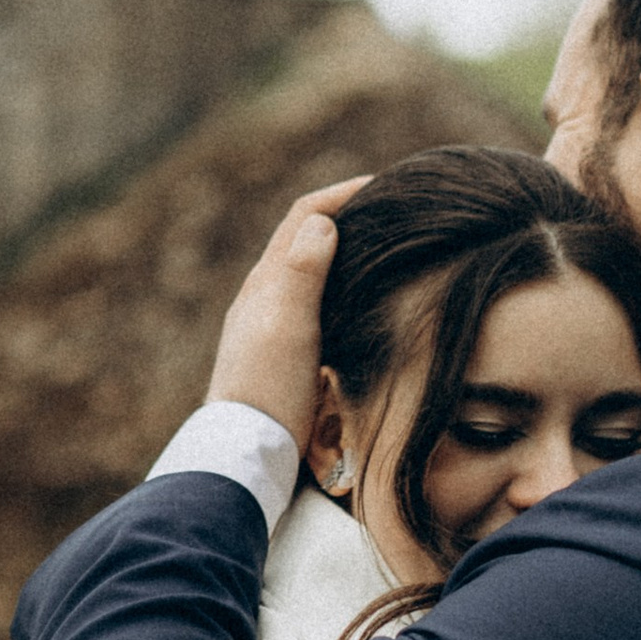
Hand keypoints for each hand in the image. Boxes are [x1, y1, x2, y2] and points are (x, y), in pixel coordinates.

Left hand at [205, 177, 370, 444]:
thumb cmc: (268, 388)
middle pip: (305, 239)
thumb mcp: (287, 325)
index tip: (385, 186)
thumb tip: (323, 221)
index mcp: (265, 282)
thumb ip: (301, 272)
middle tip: (392, 212)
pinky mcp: (285, 354)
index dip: (341, 194)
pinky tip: (364, 301)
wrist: (248, 453)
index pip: (303, 217)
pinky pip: (316, 303)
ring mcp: (272, 326)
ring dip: (345, 252)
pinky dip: (342, 286)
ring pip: (311, 271)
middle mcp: (265, 297)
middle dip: (345, 216)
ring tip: (386, 249)